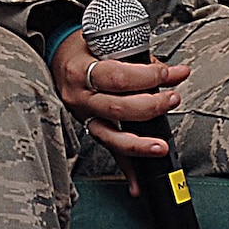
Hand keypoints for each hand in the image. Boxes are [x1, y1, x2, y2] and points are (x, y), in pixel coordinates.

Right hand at [49, 30, 190, 192]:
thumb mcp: (103, 42)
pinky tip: (137, 185)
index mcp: (80, 69)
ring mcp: (83, 116)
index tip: (170, 73)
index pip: (118, 76)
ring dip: (139, 144)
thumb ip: (136, 57)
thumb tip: (172, 72)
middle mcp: (79, 96)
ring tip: (160, 146)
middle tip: (172, 98)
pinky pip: (109, 151)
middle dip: (151, 106)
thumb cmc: (83, 48)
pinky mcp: (89, 128)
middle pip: (117, 108)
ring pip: (110, 136)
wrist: (56, 57)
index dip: (148, 77)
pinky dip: (126, 169)